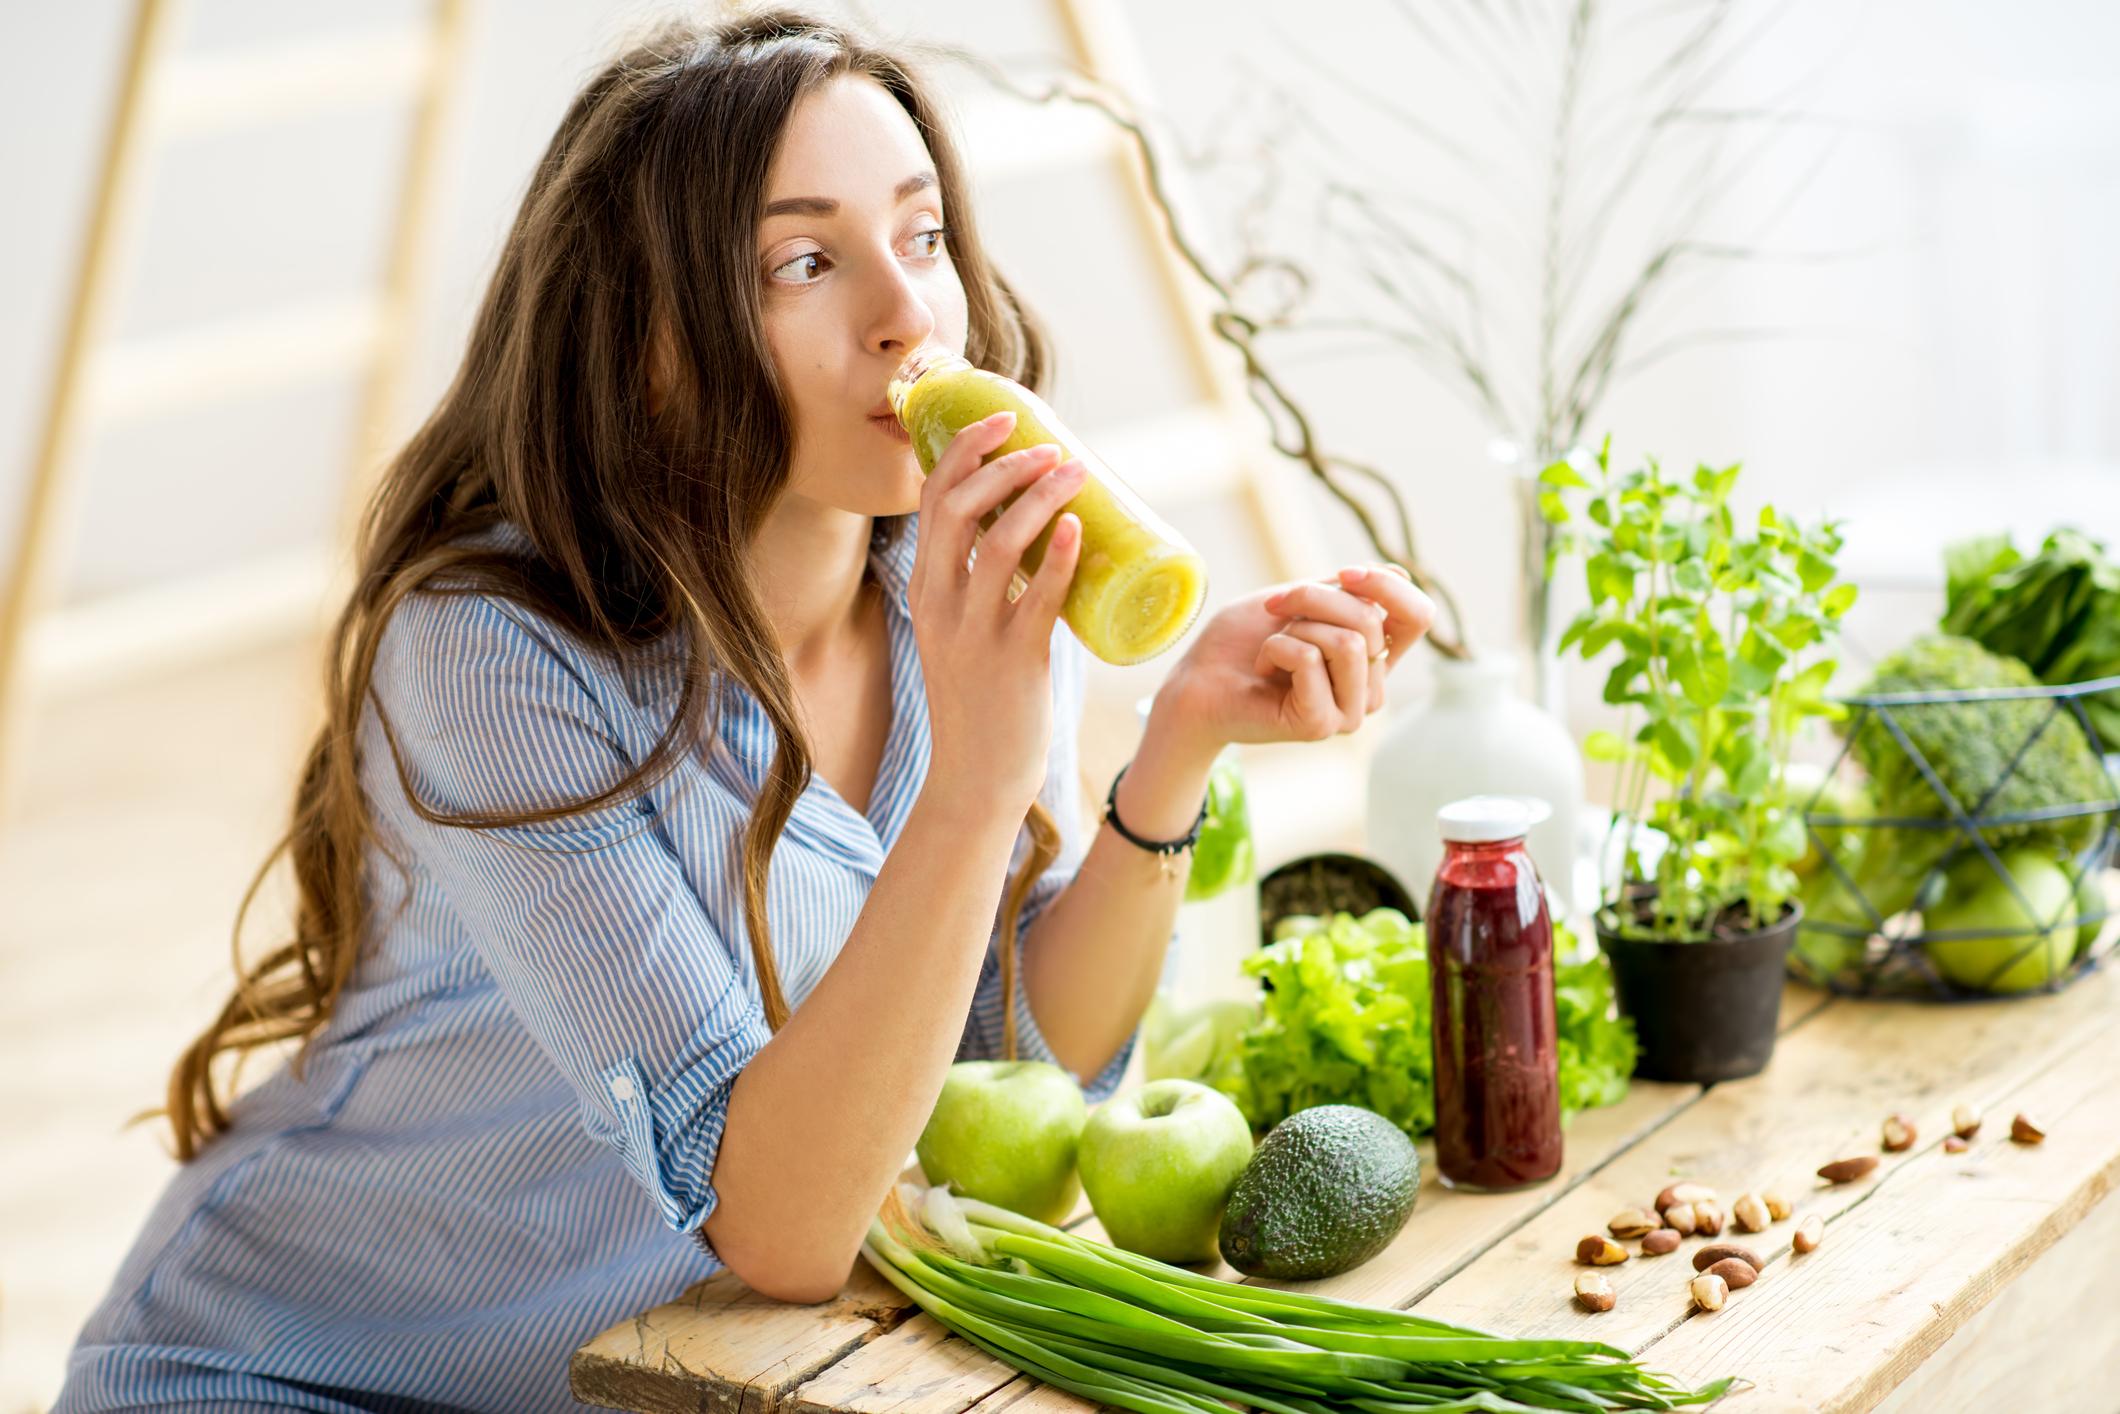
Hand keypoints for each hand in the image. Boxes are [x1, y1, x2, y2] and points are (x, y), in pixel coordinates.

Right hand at [908, 410, 1084, 809]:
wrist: (978, 776)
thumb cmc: (985, 698)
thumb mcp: (966, 630)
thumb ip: (992, 586)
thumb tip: (1047, 532)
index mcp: (925, 589)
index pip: (932, 500)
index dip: (964, 449)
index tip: (1003, 419)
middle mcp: (940, 604)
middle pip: (956, 509)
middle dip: (1002, 464)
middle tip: (1049, 446)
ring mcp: (973, 633)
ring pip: (996, 544)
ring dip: (1037, 498)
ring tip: (1074, 473)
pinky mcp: (1012, 661)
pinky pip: (1034, 599)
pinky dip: (1056, 559)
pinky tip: (1076, 530)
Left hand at [1151, 562, 1434, 755]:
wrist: (1196, 681)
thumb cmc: (1241, 642)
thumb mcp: (1297, 601)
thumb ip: (1345, 593)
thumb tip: (1399, 575)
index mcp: (1372, 656)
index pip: (1417, 617)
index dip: (1389, 587)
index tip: (1345, 573)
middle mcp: (1369, 688)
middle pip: (1371, 619)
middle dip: (1313, 598)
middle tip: (1274, 610)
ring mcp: (1349, 711)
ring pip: (1349, 640)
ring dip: (1294, 628)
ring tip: (1271, 648)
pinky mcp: (1322, 724)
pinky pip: (1312, 658)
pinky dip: (1276, 648)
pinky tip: (1262, 670)